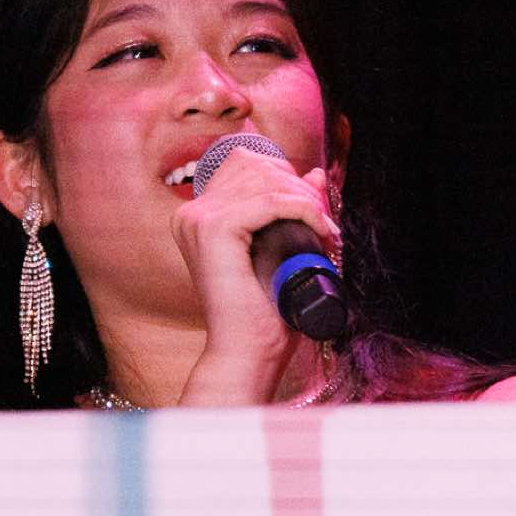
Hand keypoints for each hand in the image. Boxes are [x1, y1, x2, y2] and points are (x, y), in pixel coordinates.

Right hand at [169, 145, 340, 404]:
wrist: (248, 353)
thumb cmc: (264, 310)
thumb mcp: (281, 247)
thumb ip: (292, 207)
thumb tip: (317, 174)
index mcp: (196, 216)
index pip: (244, 162)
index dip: (285, 175)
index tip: (313, 207)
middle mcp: (190, 213)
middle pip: (255, 165)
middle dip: (299, 187)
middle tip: (324, 222)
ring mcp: (198, 219)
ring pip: (266, 180)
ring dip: (305, 200)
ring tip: (325, 230)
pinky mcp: (214, 230)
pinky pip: (270, 202)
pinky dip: (304, 210)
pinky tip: (321, 230)